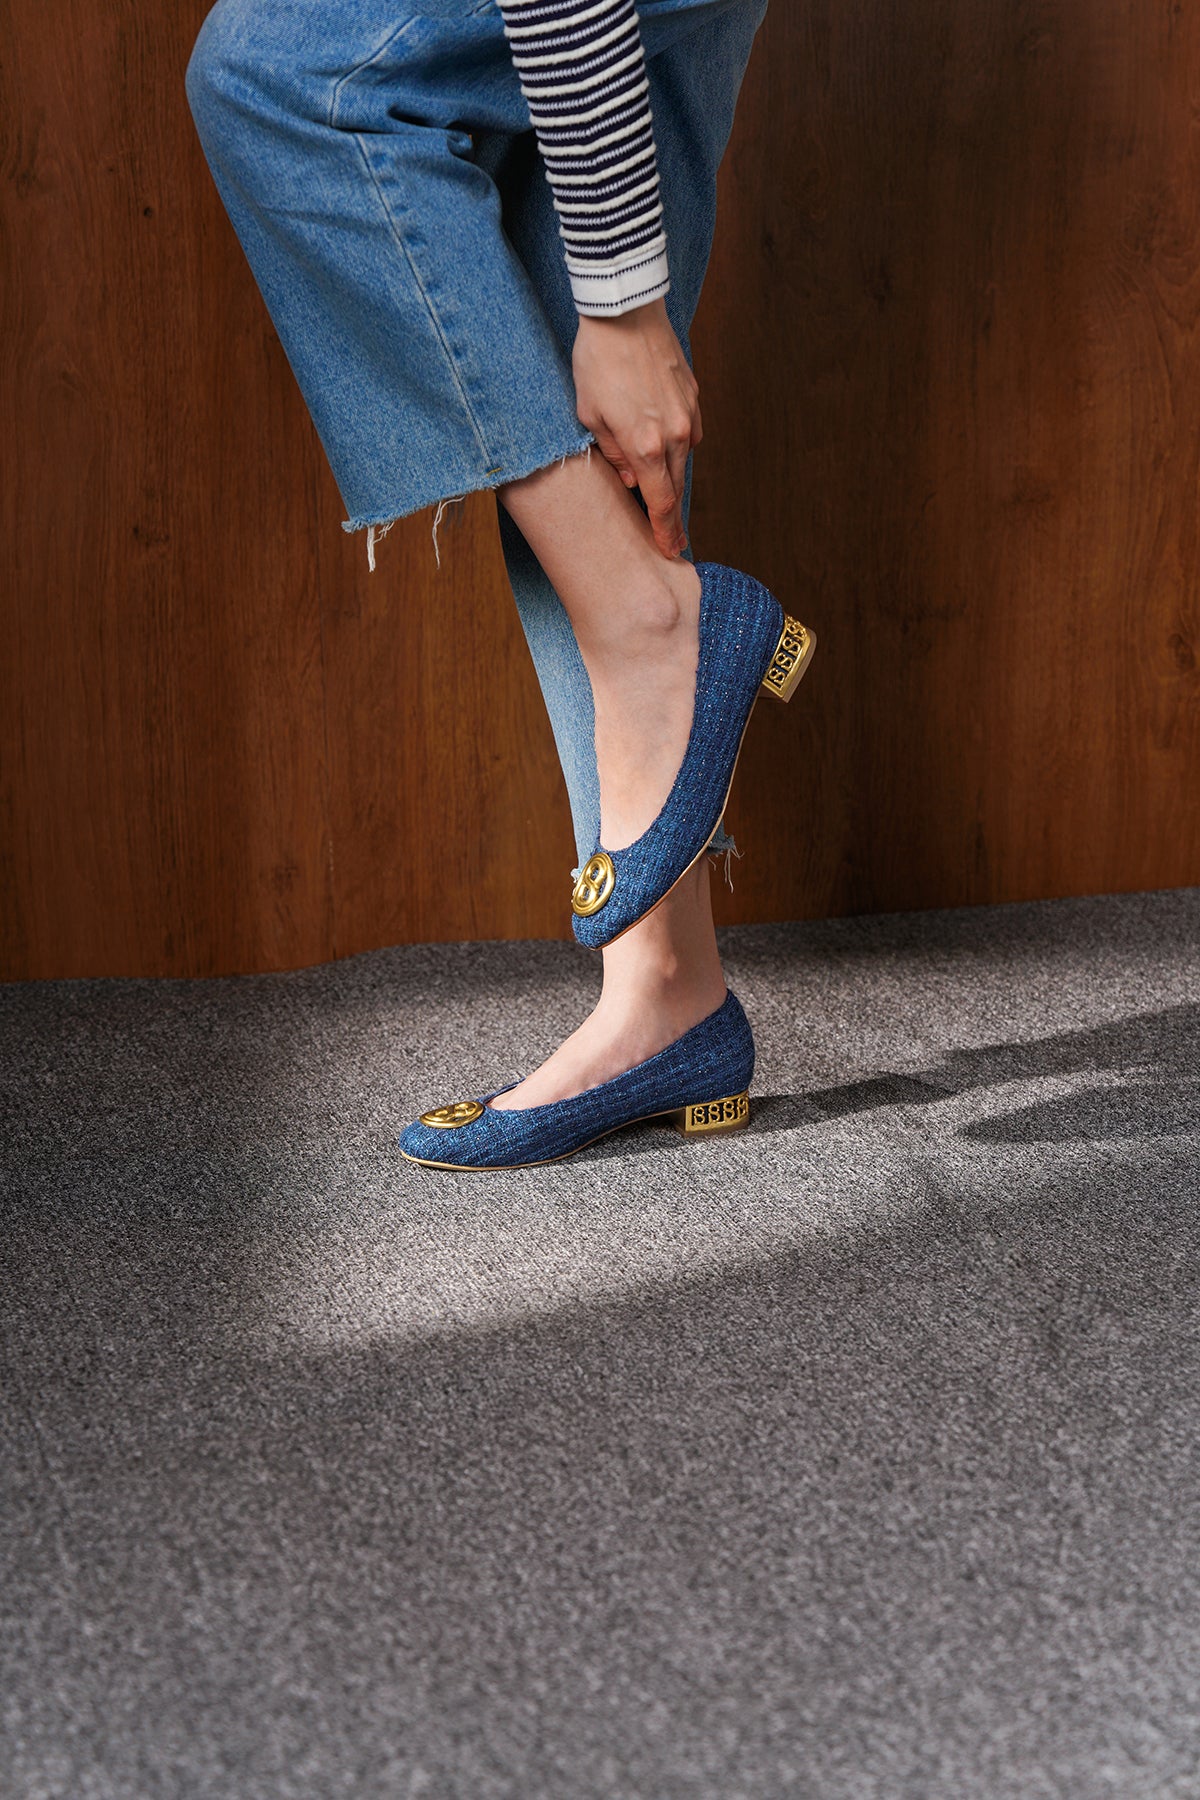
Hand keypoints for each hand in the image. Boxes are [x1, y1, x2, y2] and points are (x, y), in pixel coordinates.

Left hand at [572, 296, 702, 557]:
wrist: (625, 311)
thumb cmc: (598, 361)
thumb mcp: (589, 415)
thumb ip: (613, 454)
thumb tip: (633, 479)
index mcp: (644, 445)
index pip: (660, 501)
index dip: (666, 529)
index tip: (671, 549)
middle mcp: (672, 434)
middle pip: (676, 486)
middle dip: (672, 514)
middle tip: (673, 539)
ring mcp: (686, 413)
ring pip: (683, 459)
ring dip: (674, 478)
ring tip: (665, 497)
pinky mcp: (692, 394)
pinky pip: (688, 431)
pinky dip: (678, 445)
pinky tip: (667, 448)